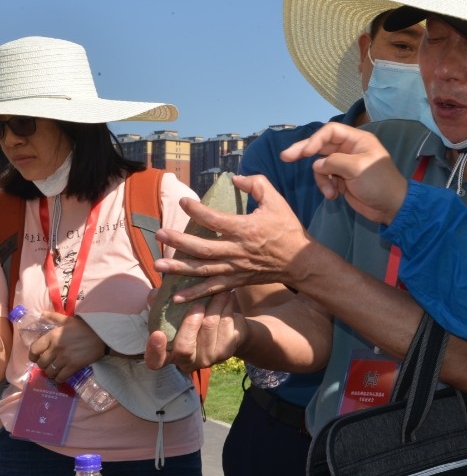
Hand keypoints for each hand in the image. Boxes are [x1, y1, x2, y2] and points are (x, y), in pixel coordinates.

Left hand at [30, 312, 105, 383]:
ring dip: (50, 372)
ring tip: (54, 370)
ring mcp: (65, 358)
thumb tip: (42, 313)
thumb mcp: (69, 320)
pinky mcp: (74, 366)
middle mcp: (56, 348)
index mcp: (52, 336)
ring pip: (49, 372)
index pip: (34, 349)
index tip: (36, 357)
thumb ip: (54, 317)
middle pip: (41, 363)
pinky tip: (61, 376)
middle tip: (48, 364)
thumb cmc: (86, 327)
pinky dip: (59, 379)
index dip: (33, 355)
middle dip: (43, 365)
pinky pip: (61, 377)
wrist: (103, 336)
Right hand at [145, 290, 245, 370]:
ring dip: (214, 306)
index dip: (155, 350)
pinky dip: (226, 307)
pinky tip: (227, 298)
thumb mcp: (175, 313)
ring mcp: (208, 359)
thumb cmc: (193, 321)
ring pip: (209, 329)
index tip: (157, 334)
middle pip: (184, 347)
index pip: (156, 361)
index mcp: (169, 355)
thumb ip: (162, 305)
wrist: (226, 329)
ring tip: (218, 291)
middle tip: (198, 304)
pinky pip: (225, 325)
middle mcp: (187, 362)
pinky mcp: (226, 351)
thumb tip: (155, 294)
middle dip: (190, 324)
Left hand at [153, 174, 315, 299]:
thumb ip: (257, 184)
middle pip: (203, 248)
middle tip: (159, 234)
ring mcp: (236, 268)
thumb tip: (236, 178)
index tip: (184, 202)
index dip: (197, 210)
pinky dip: (195, 294)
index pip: (215, 219)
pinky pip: (213, 288)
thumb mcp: (276, 201)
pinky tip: (177, 297)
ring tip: (157, 266)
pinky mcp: (237, 281)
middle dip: (179, 242)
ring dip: (180, 269)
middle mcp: (237, 250)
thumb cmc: (288, 229)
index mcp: (246, 229)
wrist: (300, 262)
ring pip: (203, 269)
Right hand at [279, 122, 407, 224]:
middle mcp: (349, 149)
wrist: (390, 207)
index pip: (330, 132)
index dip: (315, 140)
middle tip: (285, 157)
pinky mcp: (342, 180)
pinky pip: (326, 178)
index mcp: (357, 140)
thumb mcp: (357, 168)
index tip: (305, 153)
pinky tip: (334, 195)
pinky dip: (326, 186)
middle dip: (304, 152)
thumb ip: (334, 162)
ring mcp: (345, 165)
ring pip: (321, 165)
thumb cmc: (378, 183)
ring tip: (330, 192)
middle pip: (321, 145)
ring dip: (321, 179)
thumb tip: (318, 165)